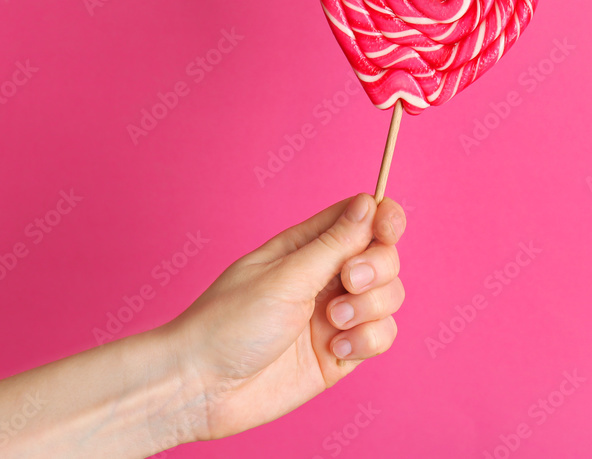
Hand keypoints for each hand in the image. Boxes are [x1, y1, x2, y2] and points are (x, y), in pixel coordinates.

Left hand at [166, 193, 406, 440]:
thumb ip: (334, 244)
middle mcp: (326, 277)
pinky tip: (334, 349)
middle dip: (376, 269)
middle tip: (348, 283)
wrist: (202, 388)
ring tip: (332, 323)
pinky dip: (366, 341)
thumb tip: (369, 203)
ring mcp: (335, 315)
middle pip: (384, 257)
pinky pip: (382, 336)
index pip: (362, 218)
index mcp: (307, 247)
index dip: (384, 218)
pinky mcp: (342, 352)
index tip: (386, 230)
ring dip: (370, 308)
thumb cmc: (228, 323)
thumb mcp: (286, 277)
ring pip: (389, 297)